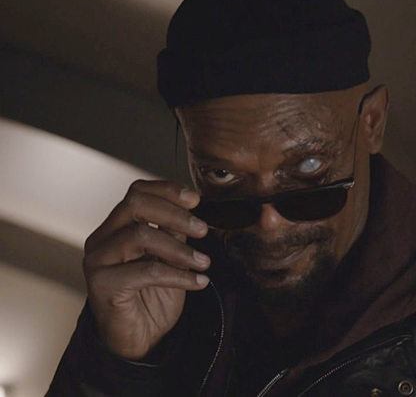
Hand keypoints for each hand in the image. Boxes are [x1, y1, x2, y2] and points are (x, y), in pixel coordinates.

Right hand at [82, 180, 209, 359]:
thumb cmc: (152, 296)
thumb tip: (193, 210)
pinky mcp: (102, 284)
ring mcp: (98, 260)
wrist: (139, 339)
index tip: (195, 199)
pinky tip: (198, 283)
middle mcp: (102, 238)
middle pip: (135, 205)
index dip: (167, 190)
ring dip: (180, 249)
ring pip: (140, 235)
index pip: (137, 192)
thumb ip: (175, 233)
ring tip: (204, 262)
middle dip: (175, 214)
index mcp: (117, 226)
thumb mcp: (170, 257)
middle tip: (203, 230)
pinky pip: (145, 271)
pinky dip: (177, 275)